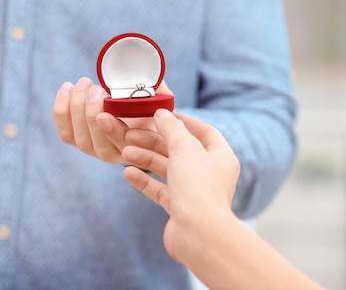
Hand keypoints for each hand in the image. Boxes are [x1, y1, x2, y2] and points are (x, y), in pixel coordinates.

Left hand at [52, 77, 172, 162]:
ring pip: (79, 139)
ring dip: (76, 109)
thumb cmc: (145, 108)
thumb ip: (161, 96)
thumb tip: (160, 87)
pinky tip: (68, 88)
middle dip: (91, 114)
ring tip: (83, 83)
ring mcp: (94, 149)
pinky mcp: (77, 140)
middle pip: (97, 145)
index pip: (124, 144)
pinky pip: (65, 132)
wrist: (129, 111)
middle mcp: (115, 154)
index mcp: (138, 147)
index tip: (105, 111)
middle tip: (95, 89)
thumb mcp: (158, 102)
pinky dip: (61, 110)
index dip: (113, 130)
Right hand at [121, 109, 239, 259]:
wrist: (199, 233)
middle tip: (131, 134)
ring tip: (125, 153)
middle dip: (155, 141)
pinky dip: (145, 181)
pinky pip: (160, 190)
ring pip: (168, 169)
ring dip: (146, 159)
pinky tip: (128, 173)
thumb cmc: (198, 187)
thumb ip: (172, 127)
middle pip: (180, 150)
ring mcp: (195, 191)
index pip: (203, 131)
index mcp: (221, 156)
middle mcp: (210, 173)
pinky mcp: (180, 208)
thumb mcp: (184, 147)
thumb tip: (162, 112)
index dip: (182, 121)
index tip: (160, 114)